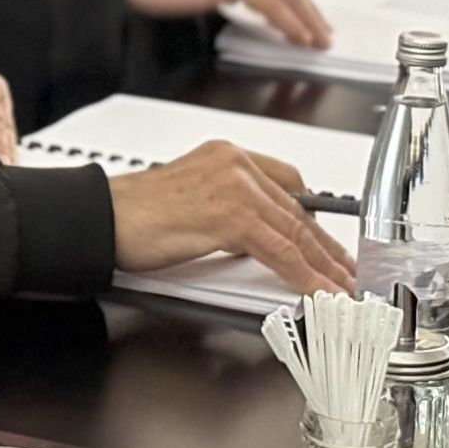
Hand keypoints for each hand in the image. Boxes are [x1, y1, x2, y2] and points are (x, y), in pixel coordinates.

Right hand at [109, 138, 356, 289]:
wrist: (102, 217)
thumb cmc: (134, 216)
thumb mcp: (193, 204)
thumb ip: (229, 214)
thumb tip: (256, 242)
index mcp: (226, 155)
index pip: (288, 185)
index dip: (315, 220)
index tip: (329, 244)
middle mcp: (235, 163)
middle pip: (297, 211)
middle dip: (326, 248)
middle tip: (346, 272)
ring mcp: (234, 187)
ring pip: (295, 231)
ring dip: (324, 266)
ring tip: (342, 288)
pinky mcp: (230, 216)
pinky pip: (280, 251)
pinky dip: (305, 276)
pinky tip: (318, 292)